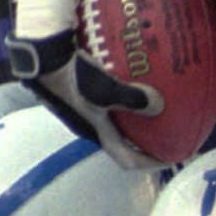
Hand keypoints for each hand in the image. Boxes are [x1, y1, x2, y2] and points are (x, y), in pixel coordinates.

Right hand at [7, 28, 163, 168]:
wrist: (44, 53)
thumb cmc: (72, 76)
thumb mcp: (104, 90)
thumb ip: (132, 98)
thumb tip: (160, 106)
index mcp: (96, 131)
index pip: (127, 159)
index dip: (150, 163)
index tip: (171, 157)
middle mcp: (90, 123)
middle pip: (123, 140)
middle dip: (147, 139)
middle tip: (169, 130)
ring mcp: (86, 105)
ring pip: (117, 117)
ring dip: (137, 114)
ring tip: (158, 102)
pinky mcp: (83, 87)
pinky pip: (111, 95)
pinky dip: (127, 92)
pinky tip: (138, 76)